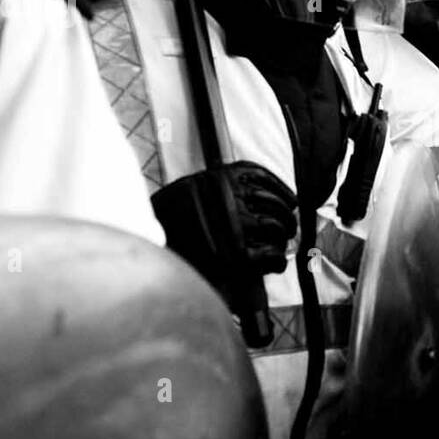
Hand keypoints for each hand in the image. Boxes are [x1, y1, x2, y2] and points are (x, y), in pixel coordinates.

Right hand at [151, 162, 297, 284]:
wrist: (147, 247)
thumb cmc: (171, 222)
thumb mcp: (191, 190)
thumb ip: (219, 187)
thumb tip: (255, 194)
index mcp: (221, 178)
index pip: (262, 177)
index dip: (281, 191)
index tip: (290, 201)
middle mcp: (231, 198)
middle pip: (275, 204)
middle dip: (286, 218)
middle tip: (288, 228)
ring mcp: (236, 226)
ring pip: (276, 227)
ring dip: (283, 237)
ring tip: (281, 244)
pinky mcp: (238, 257)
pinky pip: (272, 256)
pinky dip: (278, 260)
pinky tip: (275, 262)